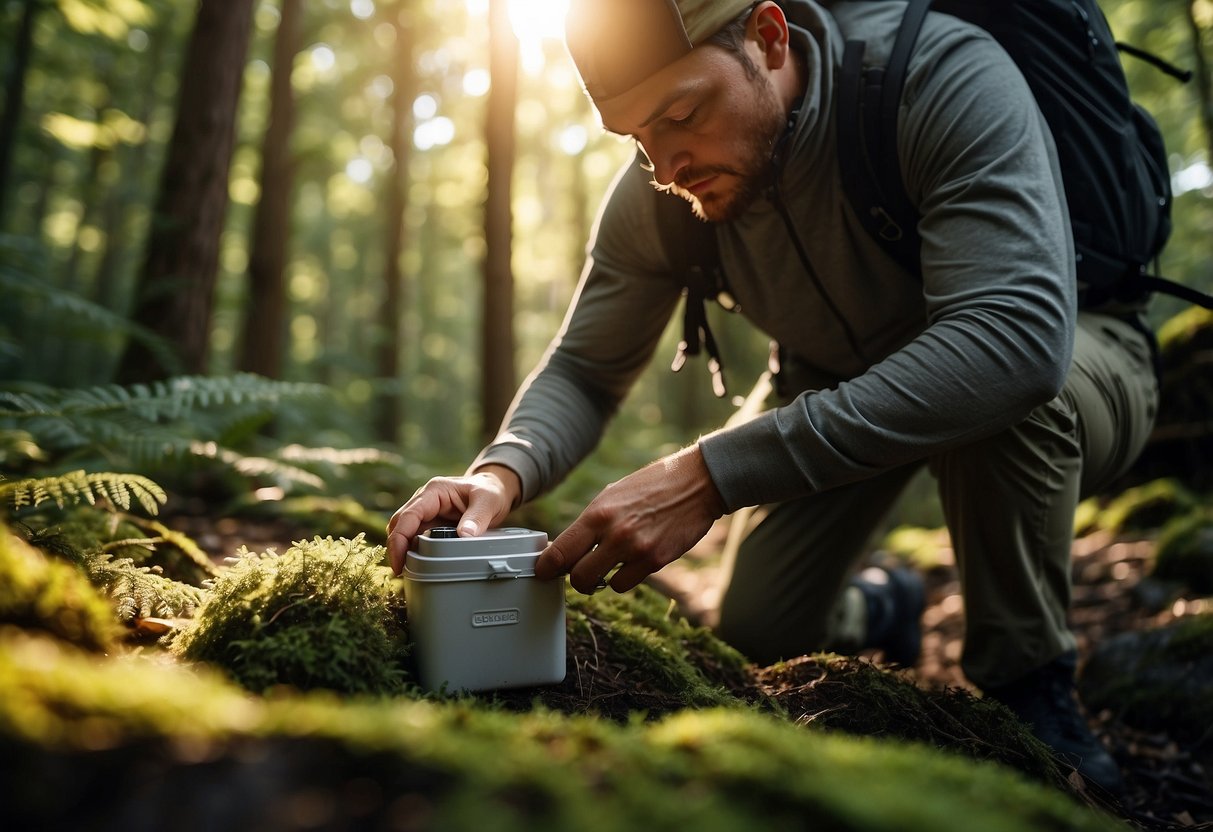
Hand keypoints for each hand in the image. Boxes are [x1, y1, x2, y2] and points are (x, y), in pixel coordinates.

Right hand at [386, 465, 520, 574]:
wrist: (494, 489)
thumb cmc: (489, 491)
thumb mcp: (488, 501)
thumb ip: (478, 517)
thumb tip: (464, 535)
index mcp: (434, 492)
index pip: (408, 515)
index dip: (399, 539)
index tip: (399, 561)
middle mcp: (425, 501)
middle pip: (399, 524)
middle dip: (396, 548)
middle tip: (401, 571)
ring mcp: (427, 513)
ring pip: (405, 533)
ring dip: (403, 550)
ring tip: (408, 571)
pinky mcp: (431, 524)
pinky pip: (417, 538)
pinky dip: (414, 551)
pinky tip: (418, 565)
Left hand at [534, 445, 726, 593]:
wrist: (695, 484)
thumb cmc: (651, 486)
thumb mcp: (612, 496)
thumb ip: (590, 523)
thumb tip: (566, 546)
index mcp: (598, 513)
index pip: (560, 551)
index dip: (545, 567)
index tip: (543, 571)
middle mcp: (614, 533)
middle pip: (576, 577)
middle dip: (574, 578)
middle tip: (580, 570)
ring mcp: (636, 550)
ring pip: (600, 584)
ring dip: (600, 579)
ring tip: (610, 563)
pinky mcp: (656, 561)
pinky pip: (625, 584)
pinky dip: (623, 578)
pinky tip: (630, 562)